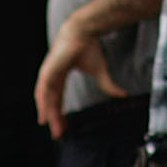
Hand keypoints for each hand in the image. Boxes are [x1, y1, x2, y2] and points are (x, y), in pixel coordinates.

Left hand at [34, 18, 124, 135]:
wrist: (84, 33)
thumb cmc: (89, 48)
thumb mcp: (100, 71)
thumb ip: (108, 85)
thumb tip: (123, 95)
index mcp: (60, 75)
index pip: (57, 98)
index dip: (59, 112)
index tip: (63, 126)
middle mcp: (51, 76)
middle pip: (51, 101)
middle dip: (54, 118)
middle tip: (57, 133)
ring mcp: (47, 73)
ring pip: (45, 99)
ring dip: (48, 114)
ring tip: (52, 128)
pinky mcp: (47, 71)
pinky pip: (43, 92)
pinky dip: (43, 105)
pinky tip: (45, 116)